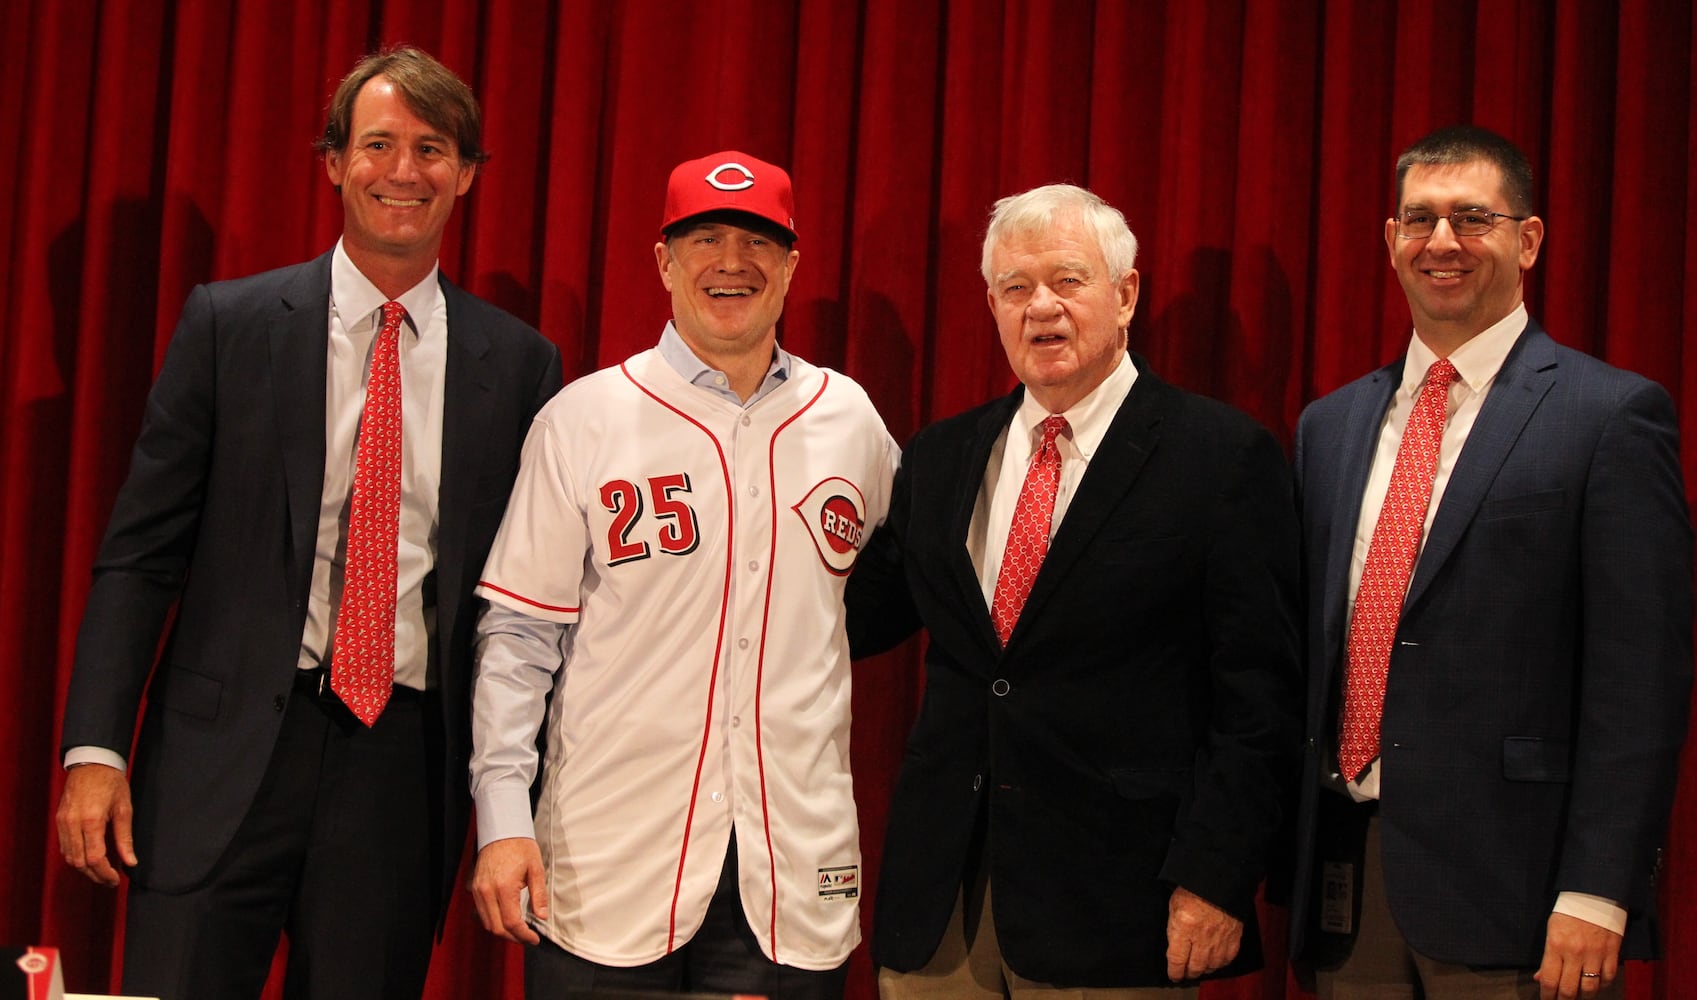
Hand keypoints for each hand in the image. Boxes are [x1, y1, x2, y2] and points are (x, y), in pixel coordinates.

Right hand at [55, 763, 136, 886]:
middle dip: (95, 875)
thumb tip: (131, 862)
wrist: (92, 763)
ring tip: (102, 872)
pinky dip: (76, 857)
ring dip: (85, 869)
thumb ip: (125, 838)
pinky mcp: (59, 821)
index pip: (94, 858)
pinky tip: (90, 858)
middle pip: (79, 862)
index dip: (105, 873)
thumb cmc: (112, 783)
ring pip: (69, 857)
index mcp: (91, 821)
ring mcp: (63, 823)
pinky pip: (65, 847)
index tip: (116, 879)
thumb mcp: (124, 808)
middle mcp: (72, 824)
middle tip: (110, 880)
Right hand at [470, 837, 548, 943]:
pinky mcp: (473, 888)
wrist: (501, 831)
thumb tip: (541, 916)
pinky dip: (492, 921)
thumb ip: (539, 895)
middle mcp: (486, 891)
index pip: (511, 922)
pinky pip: (480, 912)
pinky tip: (504, 919)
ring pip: (486, 923)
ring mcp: (477, 890)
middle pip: (496, 927)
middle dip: (513, 937)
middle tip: (527, 938)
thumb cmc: (520, 847)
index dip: (523, 935)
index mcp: (503, 887)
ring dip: (502, 931)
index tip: (534, 939)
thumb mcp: (536, 869)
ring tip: (518, 931)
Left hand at [1165, 885, 1241, 980]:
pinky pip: (1226, 959)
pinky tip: (1214, 960)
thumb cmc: (1194, 887)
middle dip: (1188, 972)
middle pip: (1194, 967)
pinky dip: (1219, 963)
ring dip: (1203, 969)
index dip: (1174, 971)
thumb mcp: (1174, 905)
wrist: (1221, 878)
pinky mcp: (1233, 938)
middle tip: (1185, 972)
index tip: (1173, 975)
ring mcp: (1219, 938)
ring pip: (1211, 966)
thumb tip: (1175, 947)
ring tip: (1198, 966)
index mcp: (1184, 926)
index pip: (1177, 959)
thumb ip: (1174, 928)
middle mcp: (1202, 936)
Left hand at [1534, 912, 1620, 998]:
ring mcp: (1595, 954)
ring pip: (1591, 989)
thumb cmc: (1568, 913)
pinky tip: (1595, 985)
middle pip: (1569, 989)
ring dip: (1583, 997)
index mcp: (1556, 946)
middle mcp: (1575, 953)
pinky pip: (1608, 978)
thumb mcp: (1551, 930)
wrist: (1594, 895)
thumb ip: (1547, 957)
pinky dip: (1602, 986)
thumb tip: (1540, 978)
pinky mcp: (1612, 953)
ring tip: (1578, 997)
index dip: (1547, 995)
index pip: (1550, 980)